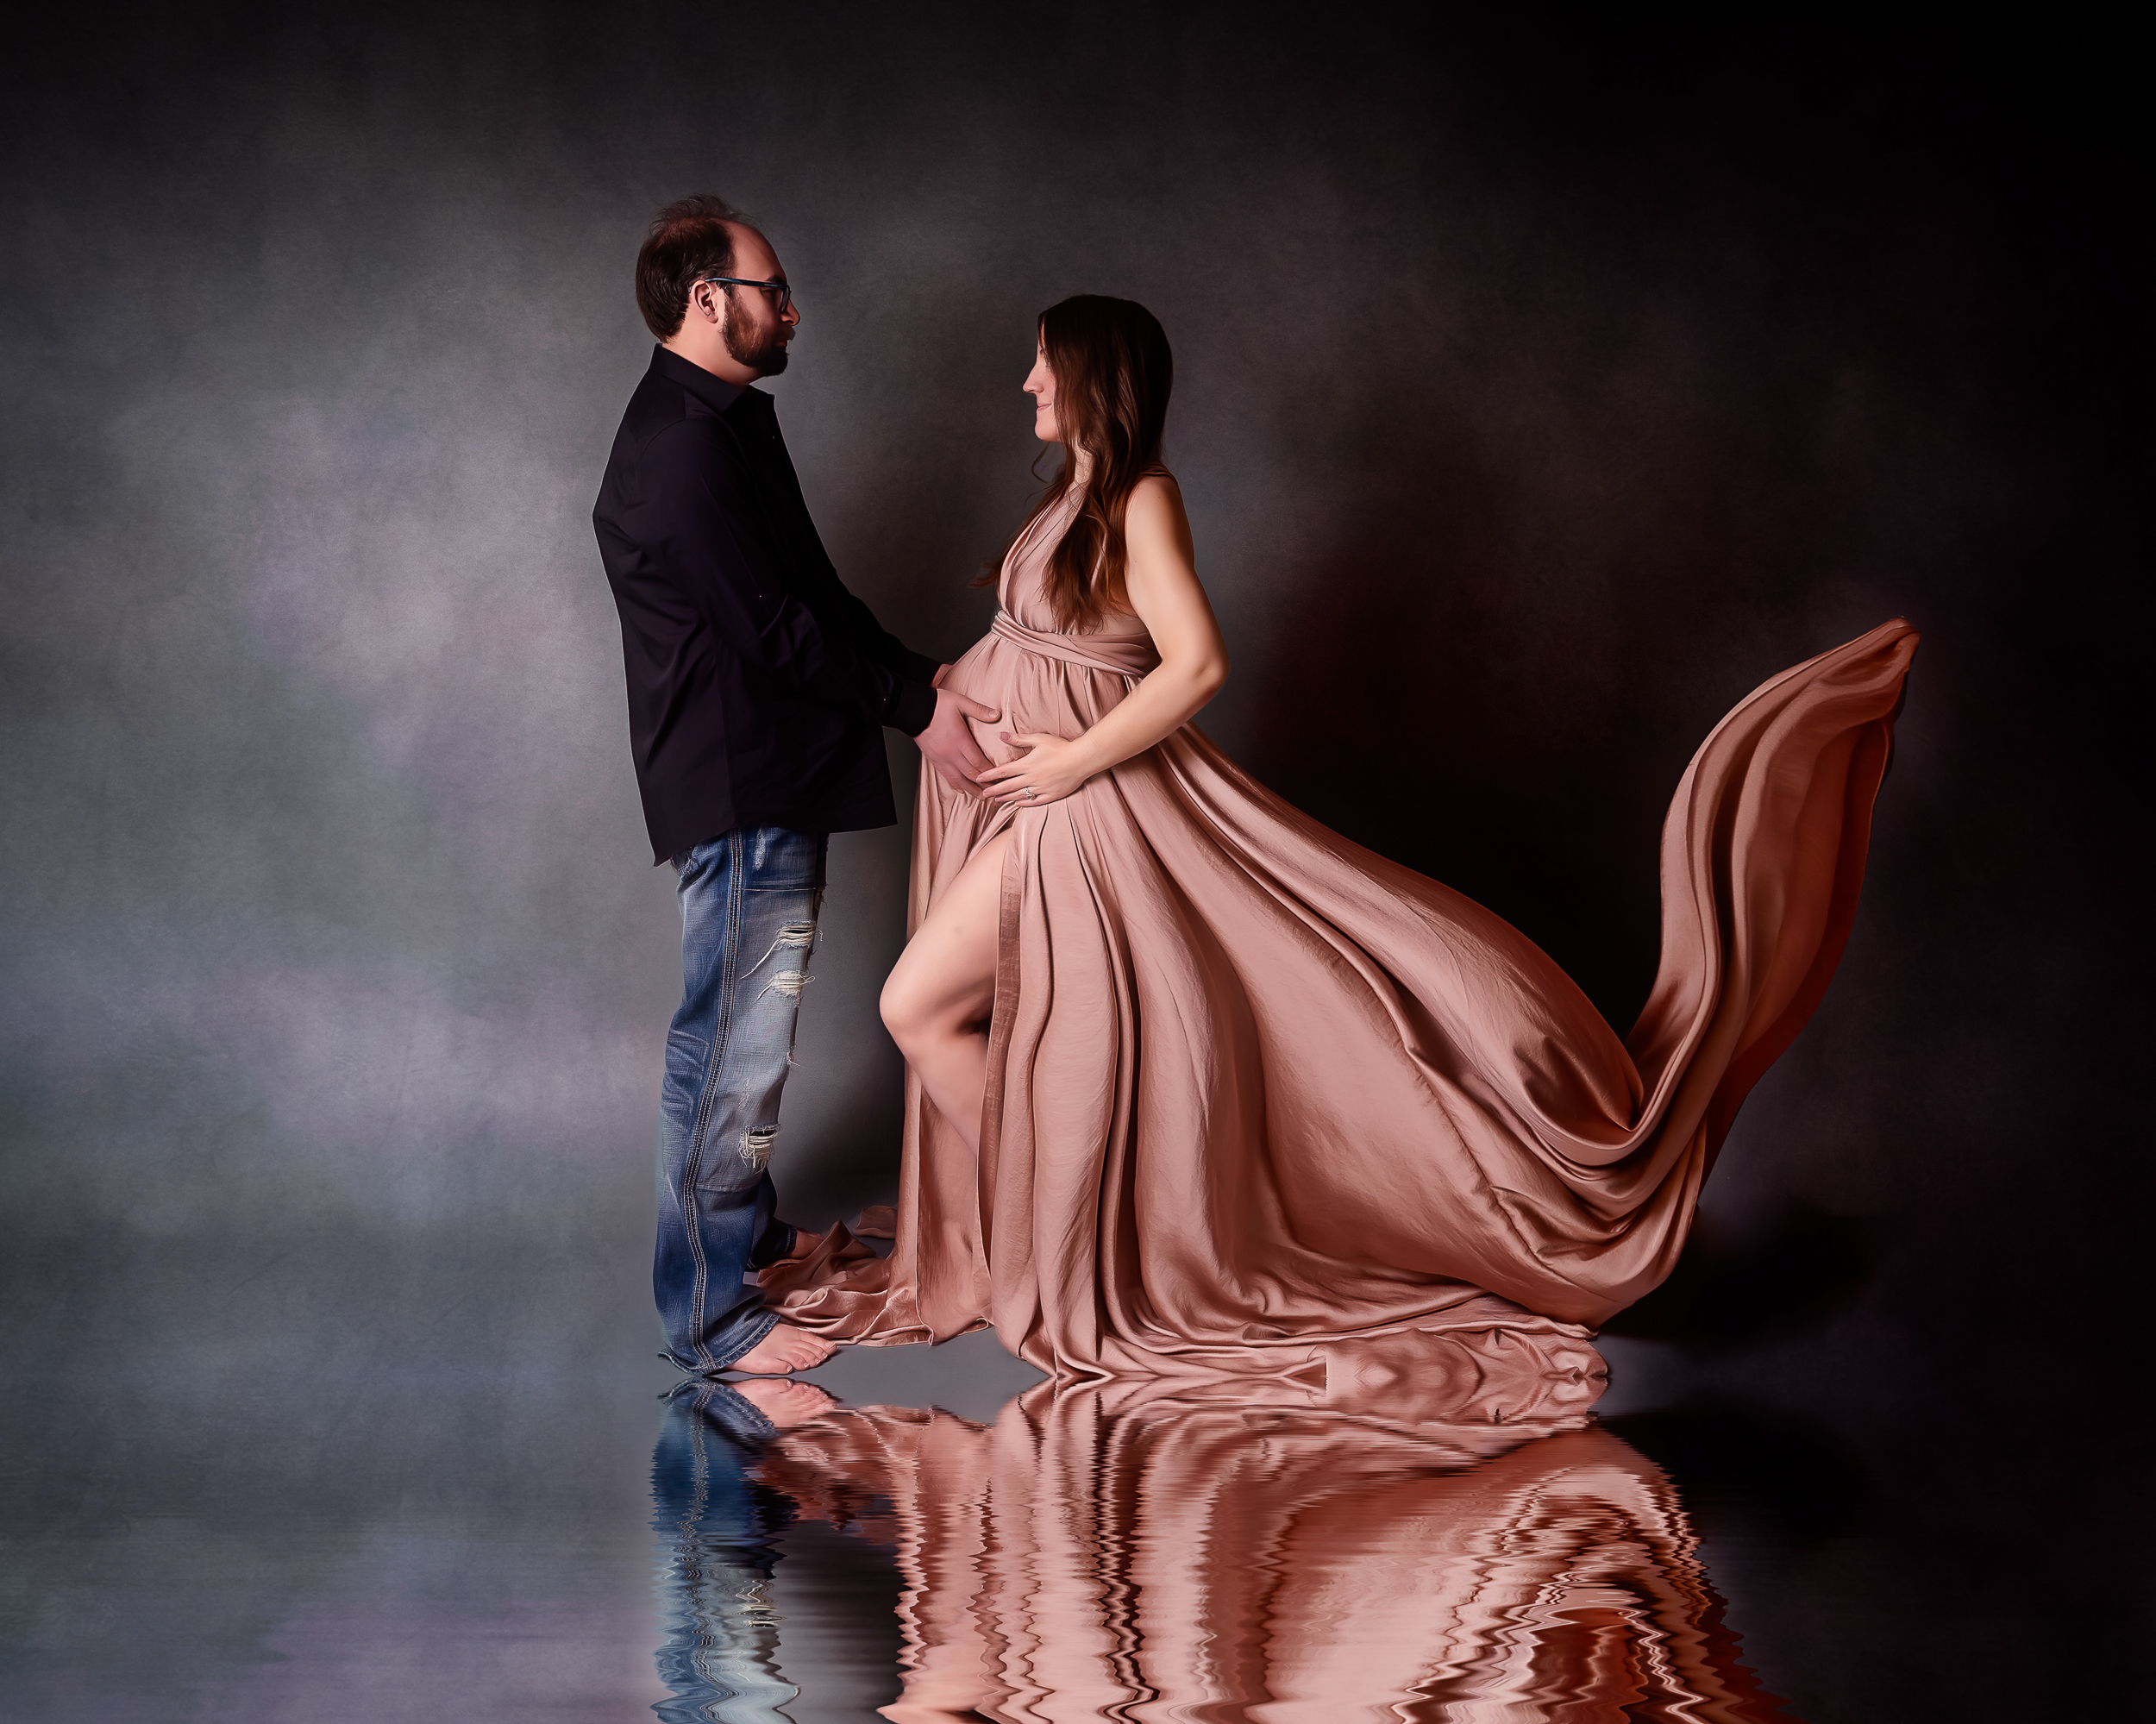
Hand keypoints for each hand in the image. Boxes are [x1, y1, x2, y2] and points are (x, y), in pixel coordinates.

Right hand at [917, 682, 998, 796]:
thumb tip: (996, 715)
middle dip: (984, 784)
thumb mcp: (960, 702)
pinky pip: (946, 776)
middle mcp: (951, 753)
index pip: (978, 762)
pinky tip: (961, 789)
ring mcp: (941, 758)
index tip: (1000, 776)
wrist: (913, 709)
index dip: (990, 771)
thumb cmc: (937, 705)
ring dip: (971, 789)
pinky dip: (955, 784)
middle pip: (971, 774)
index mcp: (960, 740)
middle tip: (995, 790)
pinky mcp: (934, 760)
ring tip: (981, 796)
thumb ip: (979, 710)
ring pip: (959, 780)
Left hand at [978, 731, 1094, 807]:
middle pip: (1007, 786)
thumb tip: (1002, 736)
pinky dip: (1024, 803)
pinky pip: (1034, 801)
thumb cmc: (1061, 747)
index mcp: (1026, 765)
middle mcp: (1031, 779)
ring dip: (1006, 797)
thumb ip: (1019, 739)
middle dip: (993, 790)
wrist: (1081, 759)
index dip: (989, 775)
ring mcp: (1041, 788)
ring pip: (1019, 795)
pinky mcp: (1051, 795)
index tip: (978, 778)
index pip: (1002, 771)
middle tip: (982, 794)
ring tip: (996, 799)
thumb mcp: (1039, 739)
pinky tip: (1017, 803)